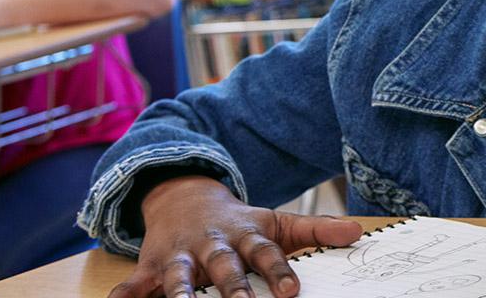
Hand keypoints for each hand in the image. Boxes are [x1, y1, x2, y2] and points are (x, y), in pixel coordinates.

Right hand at [108, 176, 361, 297]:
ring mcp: (180, 255)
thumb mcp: (278, 221)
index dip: (279, 271)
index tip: (292, 291)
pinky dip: (127, 294)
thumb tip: (358, 232)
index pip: (267, 253)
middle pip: (224, 266)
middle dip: (233, 288)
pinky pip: (136, 283)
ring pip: (180, 277)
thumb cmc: (240, 222)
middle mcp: (213, 245)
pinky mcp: (151, 266)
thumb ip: (317, 228)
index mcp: (247, 235)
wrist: (186, 198)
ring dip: (181, 293)